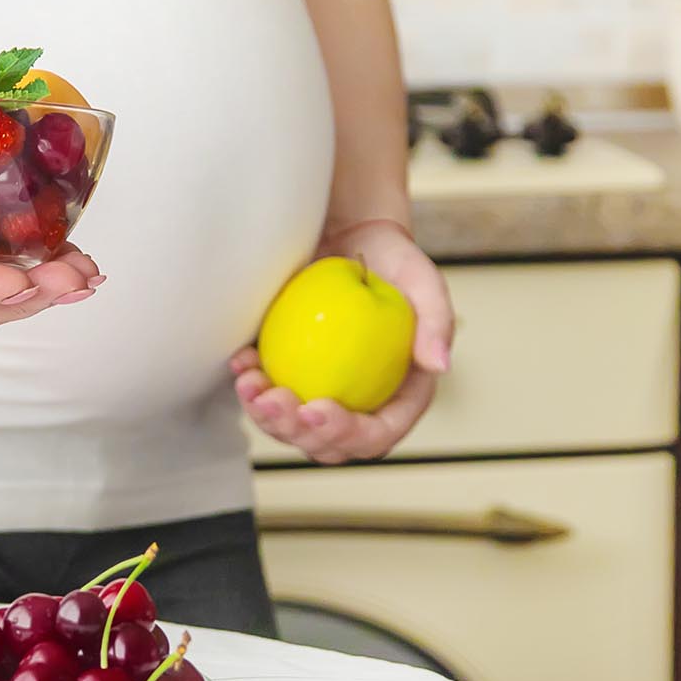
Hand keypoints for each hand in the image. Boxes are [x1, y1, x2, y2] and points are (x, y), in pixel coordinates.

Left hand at [230, 218, 452, 463]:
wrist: (351, 237)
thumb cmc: (392, 261)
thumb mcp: (423, 283)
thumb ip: (438, 321)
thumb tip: (439, 366)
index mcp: (399, 397)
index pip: (377, 434)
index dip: (347, 434)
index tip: (318, 408)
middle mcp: (360, 404)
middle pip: (328, 443)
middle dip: (296, 433)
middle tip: (275, 401)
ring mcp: (322, 392)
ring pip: (291, 427)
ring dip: (266, 417)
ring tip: (250, 385)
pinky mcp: (291, 374)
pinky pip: (267, 395)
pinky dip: (250, 388)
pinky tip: (241, 366)